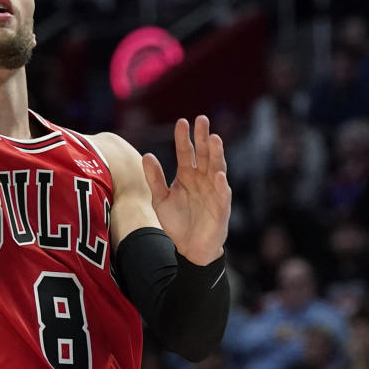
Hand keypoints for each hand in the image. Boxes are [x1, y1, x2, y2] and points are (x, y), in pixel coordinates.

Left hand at [142, 116, 229, 265]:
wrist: (189, 248)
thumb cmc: (177, 222)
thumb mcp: (161, 199)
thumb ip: (155, 179)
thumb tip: (146, 155)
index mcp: (187, 175)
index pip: (185, 152)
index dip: (183, 138)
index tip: (182, 122)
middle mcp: (202, 179)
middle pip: (203, 154)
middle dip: (203, 137)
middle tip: (202, 119)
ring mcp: (213, 191)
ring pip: (216, 168)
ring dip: (216, 154)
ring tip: (214, 139)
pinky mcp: (221, 207)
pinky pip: (222, 194)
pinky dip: (220, 184)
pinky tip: (218, 174)